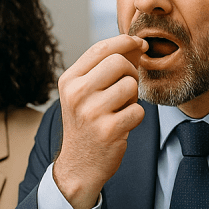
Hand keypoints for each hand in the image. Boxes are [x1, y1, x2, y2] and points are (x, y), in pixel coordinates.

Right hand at [52, 34, 146, 208]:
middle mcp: (77, 94)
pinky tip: (123, 125)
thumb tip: (136, 44)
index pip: (100, 49)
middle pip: (118, 63)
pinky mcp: (109, 130)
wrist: (79, 166)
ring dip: (134, 97)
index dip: (125, 42)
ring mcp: (92, 112)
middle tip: (127, 89)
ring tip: (121, 109)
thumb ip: (103, 68)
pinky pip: (138, 110)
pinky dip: (136, 117)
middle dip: (131, 73)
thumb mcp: (83, 94)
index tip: (140, 44)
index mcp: (69, 81)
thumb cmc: (87, 124)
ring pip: (131, 86)